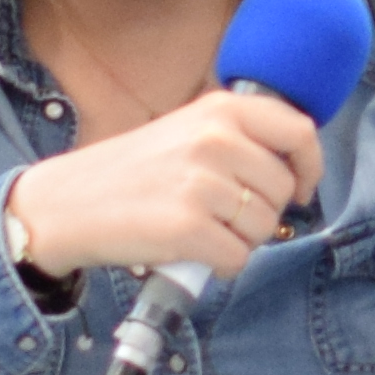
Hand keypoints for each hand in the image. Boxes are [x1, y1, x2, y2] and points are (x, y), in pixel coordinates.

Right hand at [0, 87, 326, 283]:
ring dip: (239, 240)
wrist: (67, 204)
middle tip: (222, 216)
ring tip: (199, 229)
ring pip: (264, 228)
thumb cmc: (130, 173)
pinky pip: (238, 258)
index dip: (308, 166)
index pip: (299, 131)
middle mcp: (216, 139)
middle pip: (282, 190)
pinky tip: (192, 252)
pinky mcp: (189, 227)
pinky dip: (220, 265)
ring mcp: (203, 183)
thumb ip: (237, 137)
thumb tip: (294, 166)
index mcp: (220, 109)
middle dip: (262, 213)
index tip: (298, 188)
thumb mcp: (186, 129)